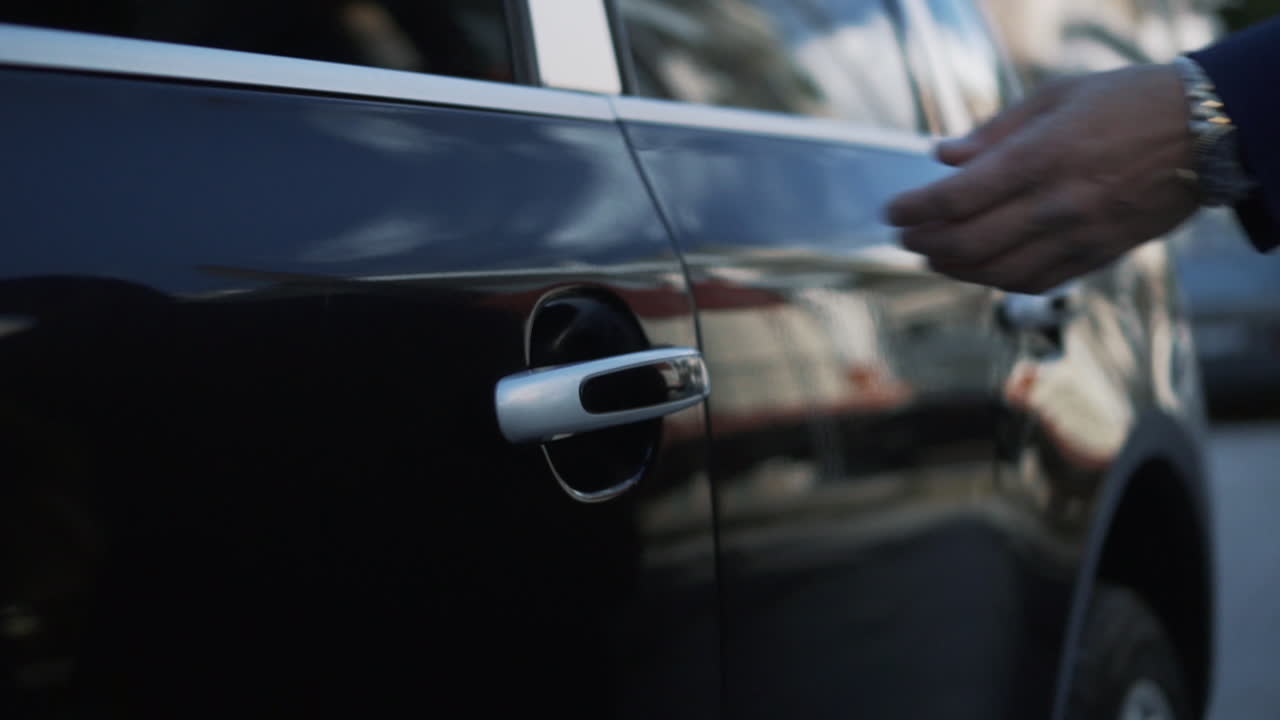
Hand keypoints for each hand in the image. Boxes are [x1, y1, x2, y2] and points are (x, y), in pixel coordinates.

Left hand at [885, 64, 1197, 292]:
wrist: (1204, 133)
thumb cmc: (1126, 104)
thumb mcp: (1054, 98)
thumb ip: (993, 132)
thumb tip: (942, 156)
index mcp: (1039, 158)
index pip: (954, 198)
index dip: (914, 210)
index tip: (893, 211)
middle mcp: (1055, 204)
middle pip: (967, 244)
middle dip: (925, 244)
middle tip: (905, 238)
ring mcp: (1077, 236)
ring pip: (996, 273)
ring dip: (954, 269)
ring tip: (933, 256)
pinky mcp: (1096, 257)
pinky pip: (1034, 283)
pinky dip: (996, 281)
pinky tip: (979, 269)